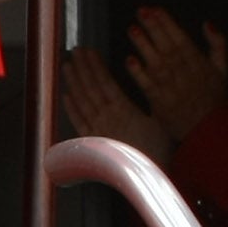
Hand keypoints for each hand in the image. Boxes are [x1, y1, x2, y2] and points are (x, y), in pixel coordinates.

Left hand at [61, 47, 170, 162]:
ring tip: (67, 66)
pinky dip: (71, 108)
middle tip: (75, 51)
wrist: (150, 176)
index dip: (95, 66)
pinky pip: (79, 123)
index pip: (105, 82)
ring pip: (82, 103)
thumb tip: (143, 75)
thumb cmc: (160, 147)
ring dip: (74, 83)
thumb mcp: (161, 118)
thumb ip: (150, 97)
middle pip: (91, 89)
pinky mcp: (95, 142)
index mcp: (125, 110)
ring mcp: (98, 131)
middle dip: (82, 68)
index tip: (88, 50)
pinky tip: (66, 96)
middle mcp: (108, 119)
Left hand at [124, 8, 227, 144]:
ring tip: (132, 30)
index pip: (180, 37)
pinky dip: (138, 72)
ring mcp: (170, 86)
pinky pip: (147, 84)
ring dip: (143, 45)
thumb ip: (218, 44)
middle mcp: (183, 71)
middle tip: (140, 12)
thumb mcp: (223, 69)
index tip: (154, 9)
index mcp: (198, 62)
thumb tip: (207, 23)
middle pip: (166, 45)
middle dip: (153, 27)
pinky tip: (129, 60)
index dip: (166, 22)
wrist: (207, 129)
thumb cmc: (213, 98)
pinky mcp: (159, 101)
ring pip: (155, 61)